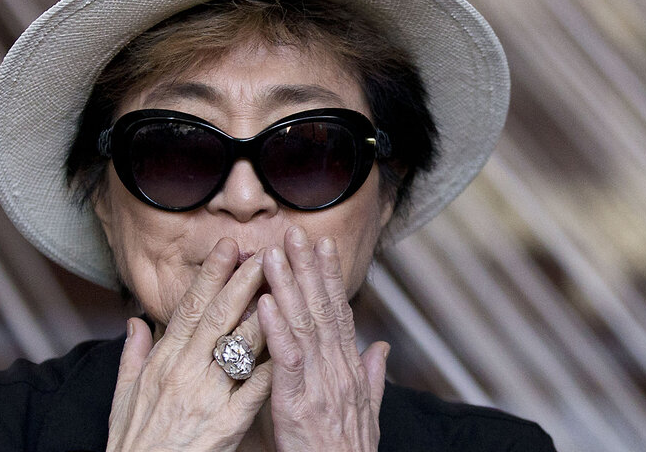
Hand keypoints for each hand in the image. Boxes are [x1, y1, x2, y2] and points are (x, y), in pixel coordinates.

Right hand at [106, 238, 272, 451]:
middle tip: (265, 254)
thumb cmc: (133, 443)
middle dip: (243, 282)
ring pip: (239, 347)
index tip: (228, 249)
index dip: (210, 276)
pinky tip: (289, 347)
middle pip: (218, 318)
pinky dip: (270, 367)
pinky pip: (253, 391)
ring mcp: (206, 397)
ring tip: (284, 288)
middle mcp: (184, 372)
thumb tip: (135, 321)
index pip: (190, 308)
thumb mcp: (123, 395)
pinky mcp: (224, 425)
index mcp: (162, 362)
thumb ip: (132, 354)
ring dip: (263, 314)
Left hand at [258, 226, 389, 451]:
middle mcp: (337, 371)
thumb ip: (372, 376)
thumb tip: (380, 345)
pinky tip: (265, 303)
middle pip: (321, 309)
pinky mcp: (299, 405)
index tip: (322, 244)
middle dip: (307, 268)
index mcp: (349, 370)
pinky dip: (277, 330)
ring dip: (287, 286)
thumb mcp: (367, 413)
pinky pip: (286, 361)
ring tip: (272, 254)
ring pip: (303, 326)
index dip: (330, 277)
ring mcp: (320, 386)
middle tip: (294, 231)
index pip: (339, 313)